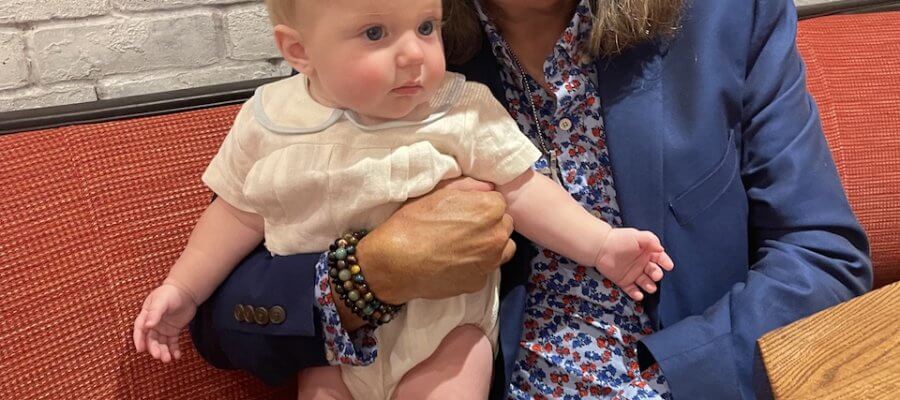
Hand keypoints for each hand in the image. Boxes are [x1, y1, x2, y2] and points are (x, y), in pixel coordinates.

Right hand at [133, 283, 197, 362]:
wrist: (186, 291)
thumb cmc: (170, 293)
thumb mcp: (161, 301)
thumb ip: (155, 313)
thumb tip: (148, 326)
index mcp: (146, 315)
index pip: (140, 329)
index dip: (139, 340)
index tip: (140, 350)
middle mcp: (153, 324)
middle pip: (151, 339)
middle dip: (154, 348)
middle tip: (158, 356)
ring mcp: (163, 329)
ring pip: (161, 343)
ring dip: (163, 352)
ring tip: (168, 359)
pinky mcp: (173, 331)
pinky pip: (172, 343)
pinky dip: (174, 350)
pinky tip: (177, 356)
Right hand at [357, 177, 515, 304]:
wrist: (397, 262)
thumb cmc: (413, 222)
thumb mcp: (438, 192)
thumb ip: (469, 186)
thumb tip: (488, 188)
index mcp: (490, 208)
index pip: (498, 202)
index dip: (481, 205)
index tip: (466, 211)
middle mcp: (497, 235)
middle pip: (503, 225)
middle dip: (489, 224)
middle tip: (464, 228)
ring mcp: (491, 261)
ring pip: (503, 249)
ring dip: (491, 245)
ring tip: (466, 246)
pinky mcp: (480, 282)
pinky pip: (486, 269)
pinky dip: (476, 265)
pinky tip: (456, 262)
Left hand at [594, 228, 674, 300]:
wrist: (599, 246)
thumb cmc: (620, 239)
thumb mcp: (637, 236)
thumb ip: (650, 240)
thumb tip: (661, 249)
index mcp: (646, 252)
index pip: (660, 258)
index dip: (665, 262)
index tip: (669, 266)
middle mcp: (642, 264)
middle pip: (654, 272)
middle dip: (657, 275)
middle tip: (656, 276)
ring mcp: (633, 274)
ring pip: (645, 282)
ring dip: (649, 286)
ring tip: (650, 287)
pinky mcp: (624, 281)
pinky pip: (632, 290)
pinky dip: (636, 294)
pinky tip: (639, 295)